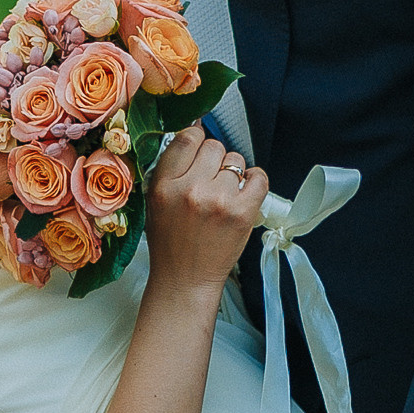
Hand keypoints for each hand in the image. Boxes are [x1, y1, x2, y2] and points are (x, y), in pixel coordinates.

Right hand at [144, 126, 268, 299]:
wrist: (185, 280)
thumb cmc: (170, 244)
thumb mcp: (155, 203)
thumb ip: (170, 170)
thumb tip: (193, 132)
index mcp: (164, 186)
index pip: (187, 138)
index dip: (196, 139)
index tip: (199, 149)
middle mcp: (190, 190)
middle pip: (214, 146)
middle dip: (214, 160)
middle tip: (210, 182)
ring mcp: (218, 200)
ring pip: (236, 161)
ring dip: (232, 174)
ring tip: (223, 195)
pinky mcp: (242, 213)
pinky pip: (258, 178)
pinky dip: (255, 180)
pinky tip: (245, 192)